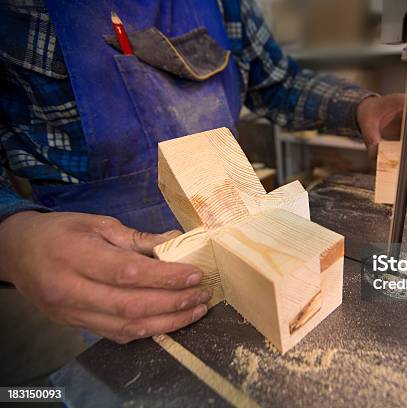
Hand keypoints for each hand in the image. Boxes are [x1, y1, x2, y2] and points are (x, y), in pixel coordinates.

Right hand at [0, 211, 208, 343]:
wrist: (18, 253)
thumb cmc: (60, 232)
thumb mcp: (98, 224)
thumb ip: (137, 238)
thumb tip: (176, 239)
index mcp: (76, 256)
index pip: (129, 273)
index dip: (166, 277)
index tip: (195, 275)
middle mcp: (72, 290)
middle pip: (131, 305)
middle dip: (174, 302)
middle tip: (202, 294)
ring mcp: (72, 313)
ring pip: (127, 326)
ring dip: (168, 322)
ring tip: (196, 310)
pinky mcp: (76, 326)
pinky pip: (117, 334)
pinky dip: (148, 330)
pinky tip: (171, 321)